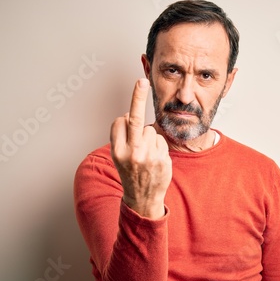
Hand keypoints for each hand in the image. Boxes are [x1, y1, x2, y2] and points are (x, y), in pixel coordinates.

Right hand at [110, 78, 171, 218]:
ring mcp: (148, 156)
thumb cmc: (131, 174)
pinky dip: (159, 146)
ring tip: (147, 155)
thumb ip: (122, 138)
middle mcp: (132, 152)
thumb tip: (129, 115)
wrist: (143, 199)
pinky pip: (161, 140)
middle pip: (135, 118)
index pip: (120, 122)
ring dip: (150, 138)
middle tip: (141, 81)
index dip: (124, 119)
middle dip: (137, 97)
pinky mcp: (162, 159)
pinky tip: (155, 160)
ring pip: (151, 130)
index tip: (127, 109)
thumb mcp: (119, 158)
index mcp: (118, 151)